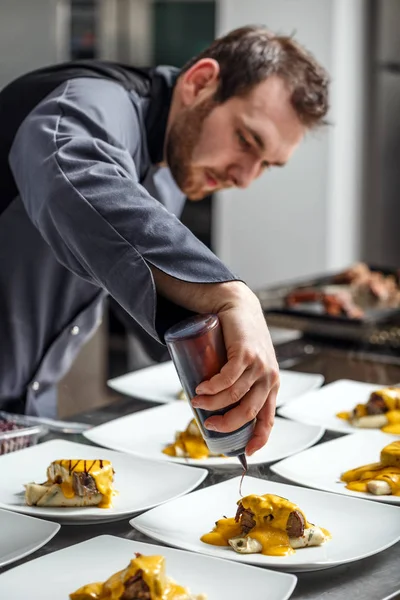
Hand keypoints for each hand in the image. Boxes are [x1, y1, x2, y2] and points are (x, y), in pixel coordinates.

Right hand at [191, 283, 278, 454]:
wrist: (238, 305)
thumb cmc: (238, 339)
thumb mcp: (245, 366)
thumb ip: (235, 384)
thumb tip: (210, 409)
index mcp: (271, 386)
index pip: (268, 420)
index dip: (257, 440)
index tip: (244, 453)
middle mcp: (269, 378)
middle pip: (248, 413)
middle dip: (225, 424)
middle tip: (206, 423)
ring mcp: (260, 365)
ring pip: (234, 396)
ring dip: (211, 403)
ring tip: (195, 400)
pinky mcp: (247, 353)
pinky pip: (229, 378)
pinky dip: (213, 387)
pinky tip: (201, 388)